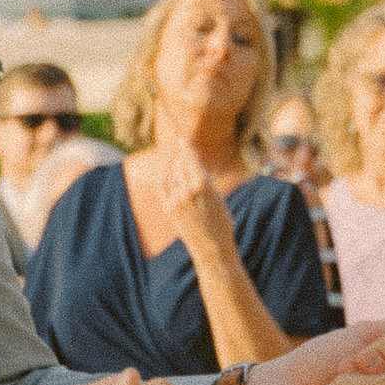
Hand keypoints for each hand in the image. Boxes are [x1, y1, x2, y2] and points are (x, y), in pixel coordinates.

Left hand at [155, 135, 236, 261]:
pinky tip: (172, 183)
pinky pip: (164, 187)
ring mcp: (175, 200)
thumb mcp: (217, 196)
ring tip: (189, 188)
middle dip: (183, 162)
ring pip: (172, 176)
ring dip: (178, 174)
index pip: (191, 159)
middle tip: (188, 165)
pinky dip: (167, 182)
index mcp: (203, 184)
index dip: (186, 147)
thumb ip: (204, 179)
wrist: (211, 247)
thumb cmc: (220, 222)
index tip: (181, 137)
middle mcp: (187, 190)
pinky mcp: (168, 209)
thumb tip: (192, 164)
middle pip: (180, 165)